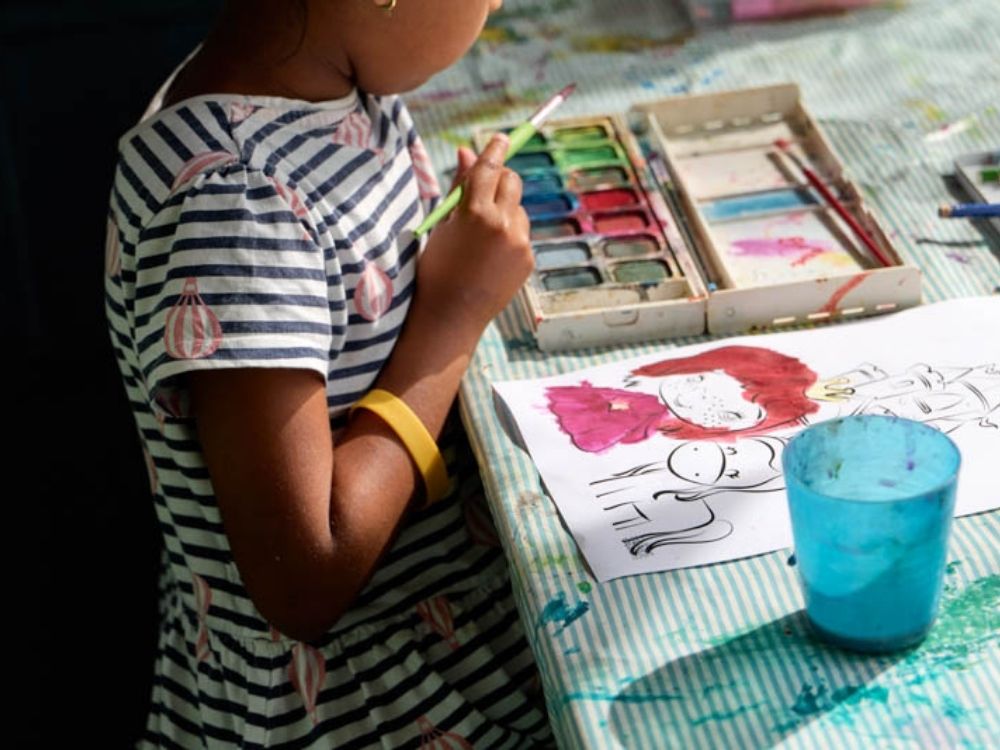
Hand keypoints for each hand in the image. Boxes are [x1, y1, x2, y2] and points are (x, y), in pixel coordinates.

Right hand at [415, 134, 532, 331]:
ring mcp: (519, 243)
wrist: (452, 314)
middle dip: (501, 178)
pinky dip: (509, 235)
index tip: (502, 138)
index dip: (495, 150)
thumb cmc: (437, 267)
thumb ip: (458, 186)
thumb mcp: (442, 224)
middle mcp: (503, 225)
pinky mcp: (528, 259)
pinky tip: (490, 256)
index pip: (490, 168)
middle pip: (512, 181)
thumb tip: (466, 151)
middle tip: (486, 187)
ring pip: (518, 208)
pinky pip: (522, 234)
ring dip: (505, 210)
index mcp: (475, 213)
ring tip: (481, 236)